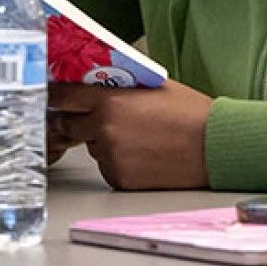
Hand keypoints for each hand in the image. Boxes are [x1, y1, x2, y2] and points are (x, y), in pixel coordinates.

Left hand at [47, 80, 212, 189]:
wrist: (214, 147)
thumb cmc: (190, 113)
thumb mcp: (153, 86)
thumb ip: (121, 88)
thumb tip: (100, 87)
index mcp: (110, 101)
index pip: (65, 97)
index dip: (56, 96)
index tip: (52, 96)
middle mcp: (104, 129)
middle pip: (70, 126)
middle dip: (78, 122)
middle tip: (93, 119)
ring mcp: (110, 157)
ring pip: (92, 148)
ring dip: (103, 142)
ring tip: (137, 138)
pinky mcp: (119, 179)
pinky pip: (108, 168)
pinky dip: (119, 162)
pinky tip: (143, 155)